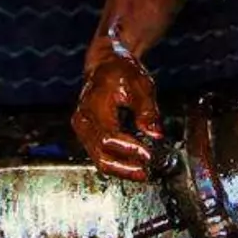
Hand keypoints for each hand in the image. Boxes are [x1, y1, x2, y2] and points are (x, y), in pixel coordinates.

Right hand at [72, 53, 163, 180]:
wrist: (105, 64)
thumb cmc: (121, 72)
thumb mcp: (141, 85)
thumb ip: (147, 111)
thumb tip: (155, 134)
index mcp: (94, 105)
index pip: (109, 136)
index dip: (128, 148)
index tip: (147, 154)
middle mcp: (83, 119)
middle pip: (100, 154)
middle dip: (124, 167)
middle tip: (145, 172)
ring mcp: (82, 128)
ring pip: (98, 158)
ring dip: (120, 169)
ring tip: (141, 172)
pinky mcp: (86, 134)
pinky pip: (98, 154)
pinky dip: (115, 162)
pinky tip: (132, 165)